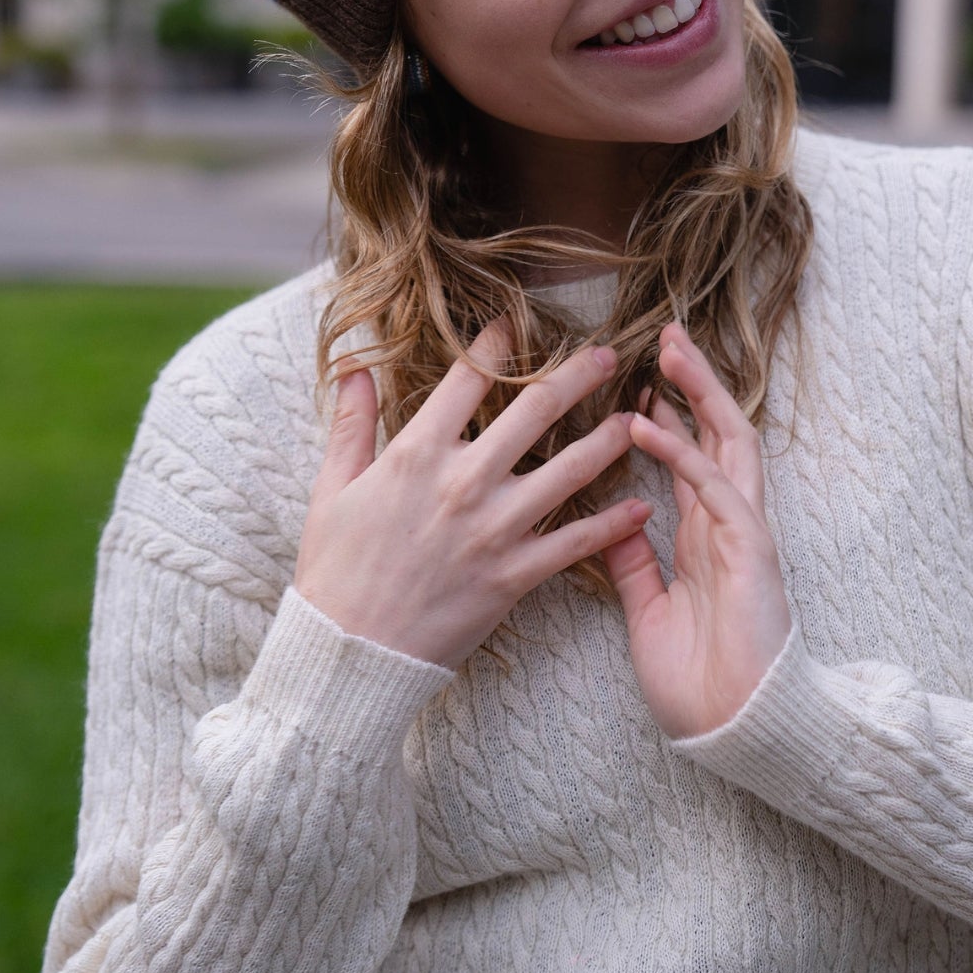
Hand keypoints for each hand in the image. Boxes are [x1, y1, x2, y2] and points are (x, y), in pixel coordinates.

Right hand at [294, 320, 650, 669]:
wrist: (348, 651)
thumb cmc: (334, 569)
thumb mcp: (331, 488)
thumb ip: (353, 424)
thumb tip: (354, 368)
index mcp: (417, 453)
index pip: (467, 379)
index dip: (495, 343)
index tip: (515, 321)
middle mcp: (464, 482)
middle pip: (535, 411)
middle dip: (577, 376)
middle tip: (608, 353)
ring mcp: (494, 529)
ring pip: (569, 470)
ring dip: (609, 440)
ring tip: (638, 418)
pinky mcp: (513, 575)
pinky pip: (574, 544)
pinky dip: (612, 525)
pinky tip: (640, 505)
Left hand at [603, 324, 791, 739]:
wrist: (734, 731)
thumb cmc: (698, 683)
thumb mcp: (648, 611)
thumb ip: (634, 563)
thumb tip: (609, 518)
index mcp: (705, 537)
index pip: (692, 457)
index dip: (670, 415)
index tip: (637, 380)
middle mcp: (727, 524)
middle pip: (717, 434)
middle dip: (694, 384)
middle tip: (665, 336)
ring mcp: (742, 533)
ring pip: (728, 444)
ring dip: (698, 395)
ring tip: (669, 352)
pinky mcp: (750, 550)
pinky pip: (715, 489)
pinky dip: (681, 453)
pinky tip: (646, 425)